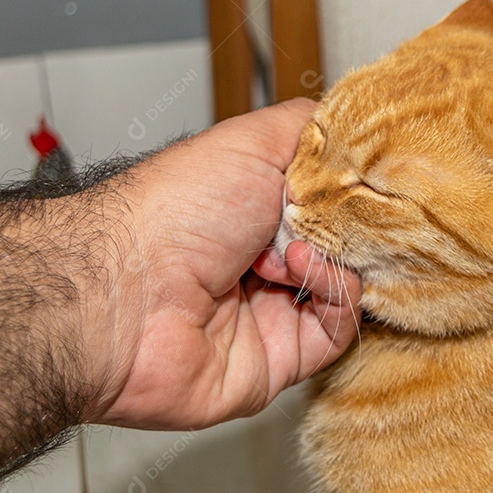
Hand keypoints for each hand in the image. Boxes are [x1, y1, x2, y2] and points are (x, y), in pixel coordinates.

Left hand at [87, 99, 360, 428]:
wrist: (125, 292)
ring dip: (336, 258)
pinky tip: (298, 272)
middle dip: (348, 224)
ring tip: (292, 245)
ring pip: (350, 286)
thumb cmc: (174, 210)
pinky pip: (338, 332)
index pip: (332, 201)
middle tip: (334, 211)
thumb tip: (360, 138)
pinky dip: (334, 297)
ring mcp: (273, 312)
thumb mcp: (252, 141)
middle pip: (346, 244)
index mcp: (254, 209)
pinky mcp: (281, 361)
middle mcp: (263, 259)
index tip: (367, 177)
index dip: (352, 189)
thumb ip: (315, 130)